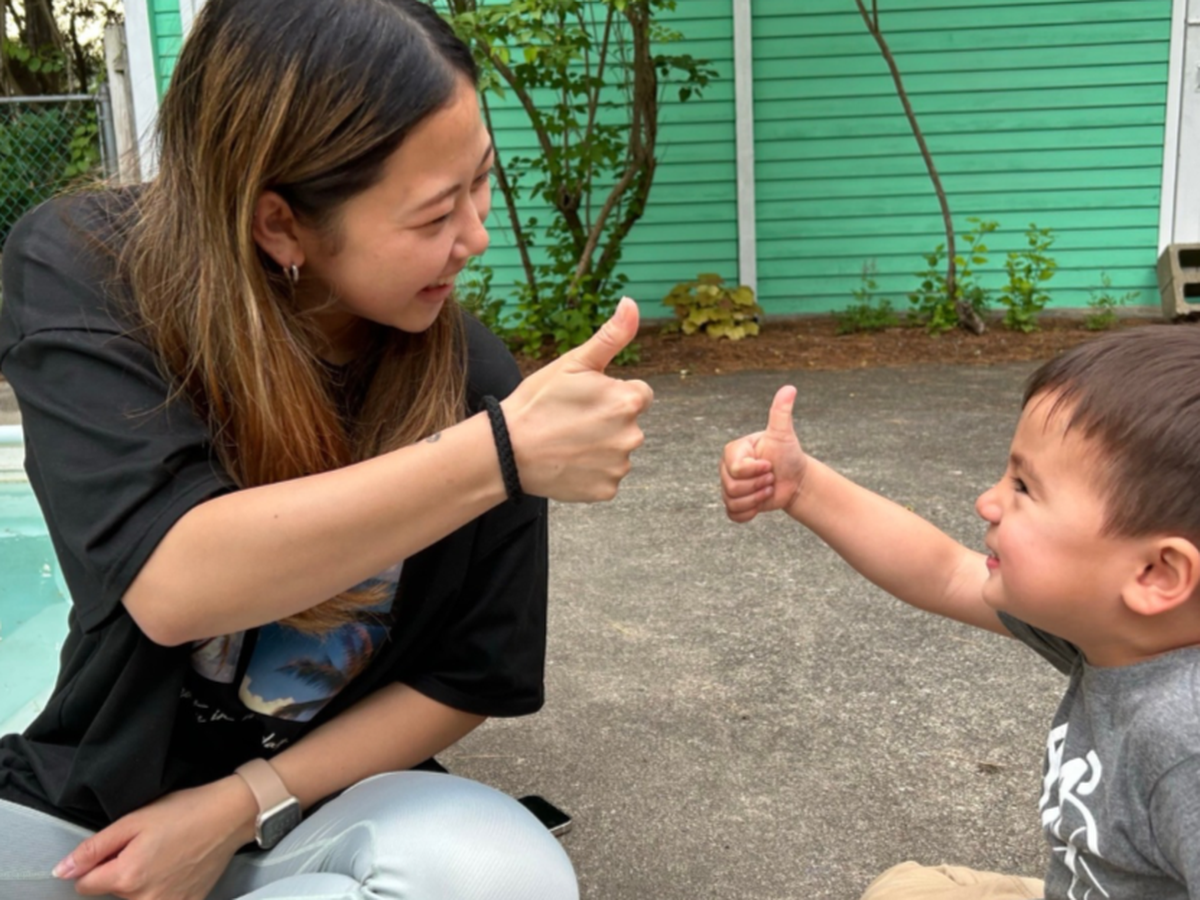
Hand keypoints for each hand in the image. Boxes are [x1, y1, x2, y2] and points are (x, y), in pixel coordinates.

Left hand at [54, 776, 256, 899]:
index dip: (96, 865)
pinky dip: (162, 889)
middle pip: (111, 894)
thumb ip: (94, 849)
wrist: (230, 816)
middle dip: (120, 874)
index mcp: (126, 877)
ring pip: (134, 899)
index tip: (117, 849)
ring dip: (140, 884)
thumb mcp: (134, 820)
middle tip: (145, 847)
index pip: (84, 886)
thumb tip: (62, 872)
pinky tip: (176, 868)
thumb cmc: (184, 811)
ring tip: (163, 856)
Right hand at [503, 297, 653, 501]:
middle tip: (570, 421)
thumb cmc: (538, 402)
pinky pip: (606, 476)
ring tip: (566, 442)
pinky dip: (591, 471)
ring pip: (617, 451)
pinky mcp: (606, 490)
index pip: (639, 395)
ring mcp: (619, 466)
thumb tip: (632, 303)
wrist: (507, 451)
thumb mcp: (573, 363)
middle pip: (628, 424)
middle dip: (607, 421)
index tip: (584, 399)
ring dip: (599, 447)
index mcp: (628, 401)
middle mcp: (633, 436)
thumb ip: (611, 336)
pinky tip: (567, 463)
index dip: (611, 394)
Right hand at [720, 385, 807, 522]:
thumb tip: (790, 388)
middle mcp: (726, 469)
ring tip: (768, 489)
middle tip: (771, 477)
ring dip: (757, 499)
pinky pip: (733, 514)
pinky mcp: (734, 504)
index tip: (769, 465)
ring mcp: (728, 487)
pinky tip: (760, 505)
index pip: (736, 469)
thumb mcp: (783, 435)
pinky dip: (749, 513)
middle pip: (732, 487)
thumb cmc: (788, 455)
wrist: (795, 480)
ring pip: (732, 502)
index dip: (756, 471)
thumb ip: (781, 413)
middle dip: (758, 486)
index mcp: (734, 451)